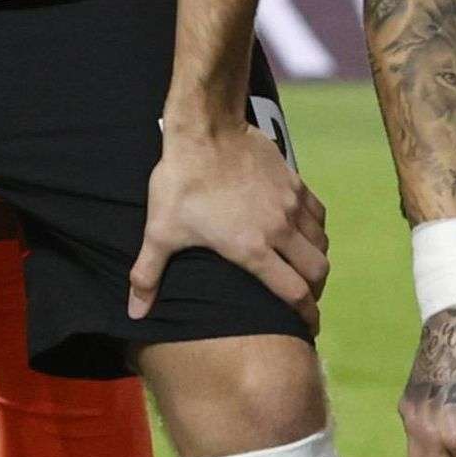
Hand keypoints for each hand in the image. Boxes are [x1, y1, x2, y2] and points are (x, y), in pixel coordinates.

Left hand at [136, 111, 328, 317]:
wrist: (205, 130)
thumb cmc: (181, 182)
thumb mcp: (159, 231)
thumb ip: (148, 274)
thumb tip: (134, 312)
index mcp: (253, 250)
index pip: (294, 294)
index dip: (305, 315)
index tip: (308, 327)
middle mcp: (280, 230)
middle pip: (316, 271)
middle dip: (316, 291)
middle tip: (306, 298)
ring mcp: (291, 205)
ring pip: (321, 243)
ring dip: (316, 260)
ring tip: (304, 268)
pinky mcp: (294, 181)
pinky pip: (318, 213)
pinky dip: (317, 229)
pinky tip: (305, 231)